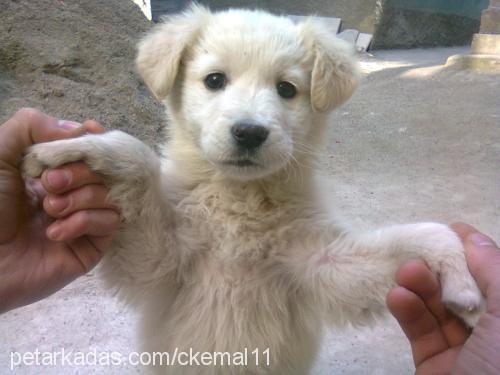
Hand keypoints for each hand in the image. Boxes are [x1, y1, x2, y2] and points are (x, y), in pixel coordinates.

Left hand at [0, 108, 119, 312]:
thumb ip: (30, 126)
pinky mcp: (92, 246)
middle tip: (48, 183)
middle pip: (104, 171)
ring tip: (49, 210)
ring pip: (110, 196)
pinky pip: (109, 222)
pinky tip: (54, 233)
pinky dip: (83, 222)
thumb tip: (82, 128)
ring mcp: (85, 220)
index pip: (90, 149)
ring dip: (80, 199)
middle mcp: (74, 193)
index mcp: (54, 170)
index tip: (91, 133)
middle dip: (78, 172)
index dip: (92, 141)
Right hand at [387, 223, 499, 373]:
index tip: (448, 231)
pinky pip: (420, 331)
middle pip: (464, 289)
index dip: (473, 251)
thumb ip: (494, 271)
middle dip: (441, 268)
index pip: (494, 275)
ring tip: (404, 273)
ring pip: (438, 308)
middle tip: (418, 252)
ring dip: (419, 287)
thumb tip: (470, 236)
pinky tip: (397, 297)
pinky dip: (407, 311)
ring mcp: (465, 350)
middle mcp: (494, 332)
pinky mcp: (435, 364)